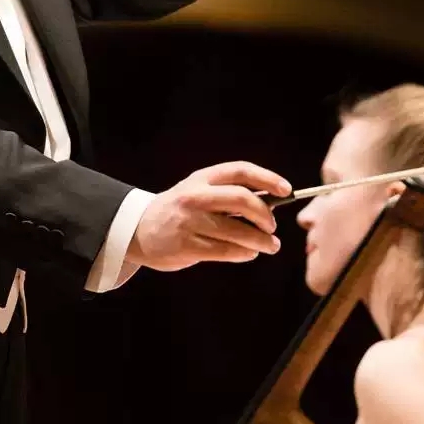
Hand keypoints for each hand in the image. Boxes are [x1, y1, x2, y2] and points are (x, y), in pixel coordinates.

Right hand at [127, 162, 289, 270]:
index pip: (239, 170)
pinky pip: (226, 251)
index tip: (286, 190)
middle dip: (265, 214)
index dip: (267, 178)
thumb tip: (272, 202)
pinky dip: (244, 253)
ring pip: (238, 231)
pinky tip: (249, 253)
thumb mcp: (198, 193)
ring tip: (270, 245)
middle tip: (272, 226)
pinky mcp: (186, 245)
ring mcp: (189, 221)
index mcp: (201, 178)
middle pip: (242, 199)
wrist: (137, 229)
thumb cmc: (179, 211)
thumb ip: (228, 195)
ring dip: (261, 241)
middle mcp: (195, 196)